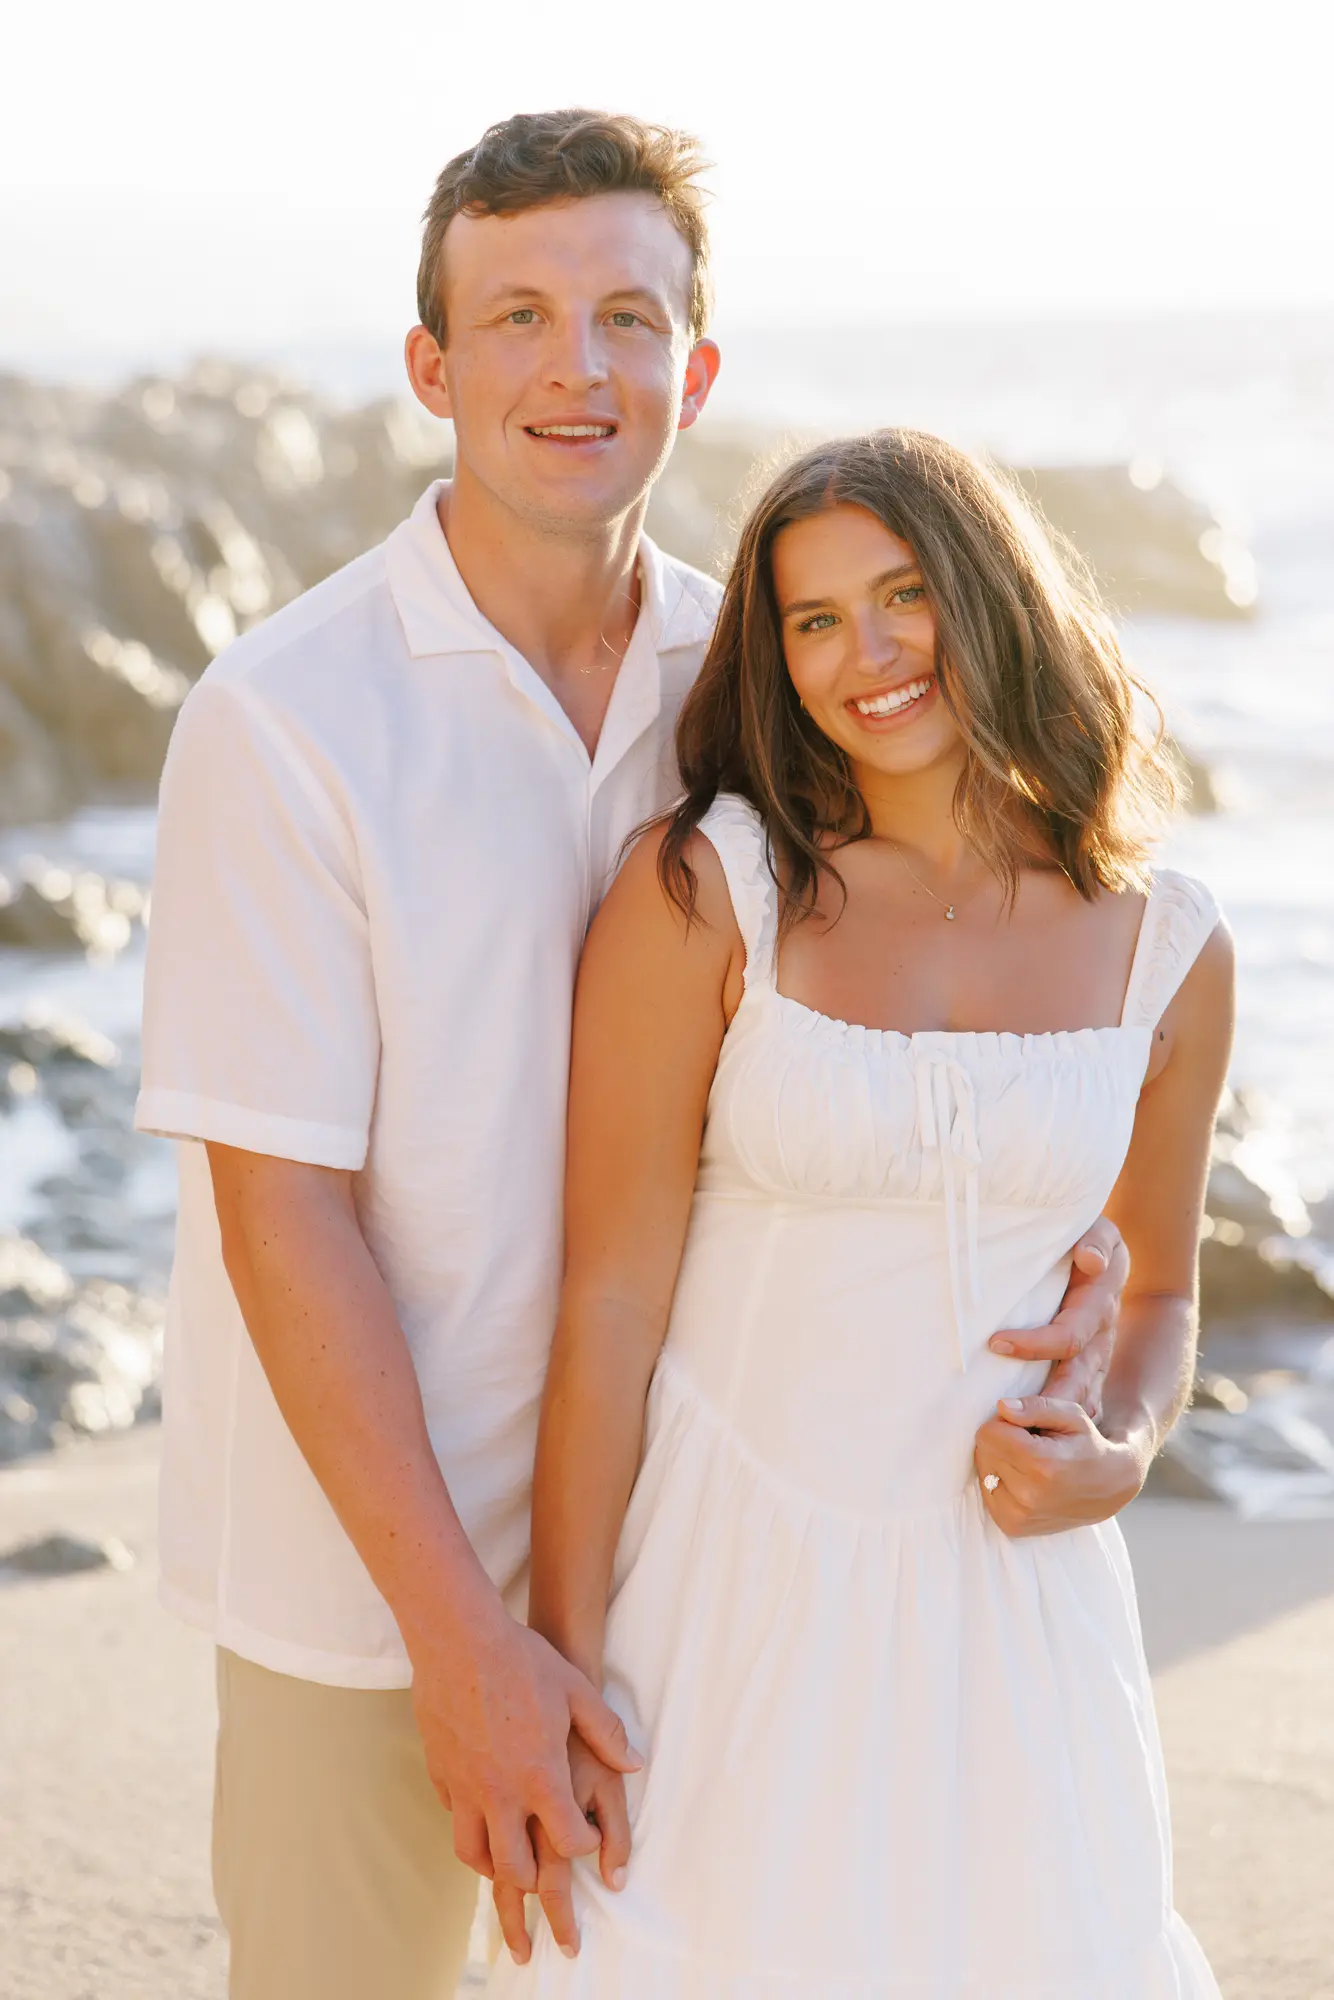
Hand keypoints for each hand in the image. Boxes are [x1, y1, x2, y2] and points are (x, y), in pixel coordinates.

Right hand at [408, 1603, 641, 1965]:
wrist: (458, 1639)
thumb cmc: (522, 1662)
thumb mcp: (576, 1691)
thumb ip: (607, 1734)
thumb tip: (635, 1765)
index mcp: (541, 1776)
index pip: (569, 1841)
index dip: (583, 1846)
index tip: (588, 1841)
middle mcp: (502, 1793)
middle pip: (518, 1868)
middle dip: (537, 1890)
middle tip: (549, 1904)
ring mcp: (467, 1787)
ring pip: (476, 1856)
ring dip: (496, 1871)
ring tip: (507, 1880)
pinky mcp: (442, 1775)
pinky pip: (455, 1821)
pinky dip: (470, 1833)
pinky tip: (479, 1826)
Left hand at [973, 1394, 1146, 1537]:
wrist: (1108, 1488)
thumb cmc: (1088, 1445)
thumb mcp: (1071, 1416)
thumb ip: (1036, 1407)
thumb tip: (1002, 1407)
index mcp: (1042, 1464)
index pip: (989, 1433)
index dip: (1005, 1424)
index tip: (1025, 1428)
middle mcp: (1028, 1495)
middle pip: (984, 1452)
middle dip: (1001, 1442)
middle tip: (1030, 1446)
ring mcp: (1019, 1516)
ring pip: (983, 1472)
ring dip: (1000, 1462)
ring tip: (1029, 1464)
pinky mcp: (1013, 1526)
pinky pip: (987, 1493)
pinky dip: (1000, 1482)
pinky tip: (1023, 1480)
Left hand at [987, 1216, 1128, 1419]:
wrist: (1110, 1262)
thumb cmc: (1094, 1243)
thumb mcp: (1101, 1232)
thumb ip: (1096, 1241)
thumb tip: (1089, 1259)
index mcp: (1096, 1312)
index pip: (1067, 1338)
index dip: (1033, 1344)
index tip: (995, 1343)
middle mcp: (1097, 1345)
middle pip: (1075, 1386)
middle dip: (1042, 1406)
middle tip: (1002, 1416)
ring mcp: (1093, 1366)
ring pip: (1076, 1406)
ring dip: (1045, 1424)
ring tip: (1007, 1438)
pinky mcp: (1083, 1377)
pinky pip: (1073, 1413)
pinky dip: (1051, 1429)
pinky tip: (1021, 1444)